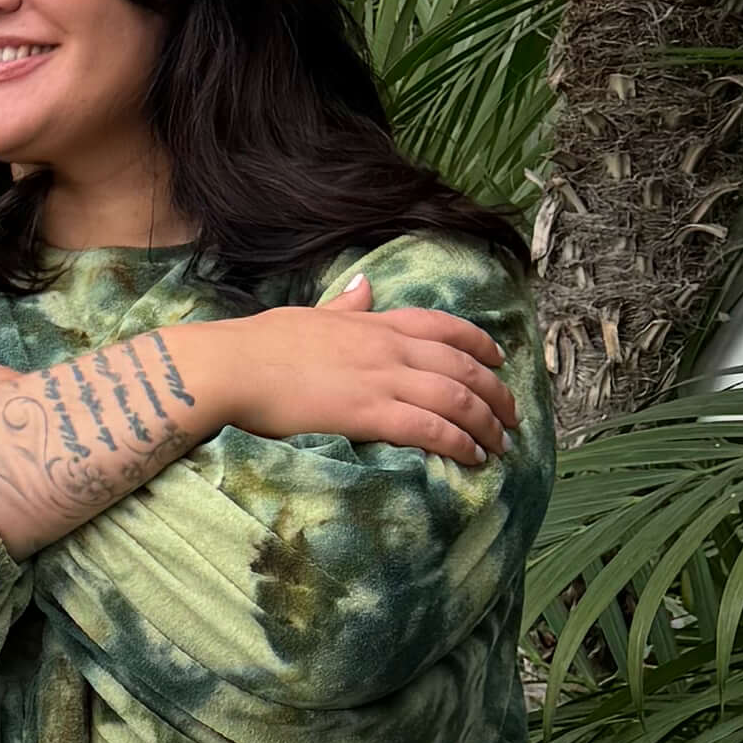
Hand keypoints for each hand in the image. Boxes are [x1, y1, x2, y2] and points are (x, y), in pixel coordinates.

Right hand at [215, 273, 519, 469]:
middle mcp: (387, 348)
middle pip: (463, 365)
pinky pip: (431, 427)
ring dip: (486, 423)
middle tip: (511, 416)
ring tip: (501, 444)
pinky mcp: (370, 413)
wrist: (231, 367)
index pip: (442, 326)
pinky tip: (473, 456)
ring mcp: (382, 379)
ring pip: (457, 398)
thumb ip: (344, 306)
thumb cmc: (258, 344)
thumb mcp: (308, 315)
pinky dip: (459, 442)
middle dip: (495, 392)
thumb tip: (364, 285)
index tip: (499, 360)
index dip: (479, 342)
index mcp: (373, 323)